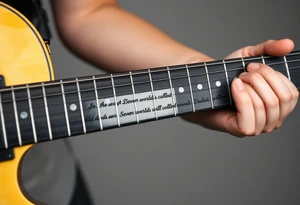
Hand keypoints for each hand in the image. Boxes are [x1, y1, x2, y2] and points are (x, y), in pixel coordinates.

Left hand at [183, 39, 298, 136]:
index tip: (252, 66)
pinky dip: (242, 96)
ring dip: (249, 86)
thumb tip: (288, 44)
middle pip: (280, 99)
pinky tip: (234, 86)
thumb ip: (269, 49)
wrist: (205, 88)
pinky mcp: (243, 130)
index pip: (291, 94)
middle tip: (243, 73)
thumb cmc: (227, 76)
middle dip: (260, 79)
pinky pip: (250, 115)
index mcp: (279, 105)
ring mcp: (259, 127)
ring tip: (236, 80)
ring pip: (266, 106)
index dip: (273, 75)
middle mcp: (273, 119)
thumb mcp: (248, 56)